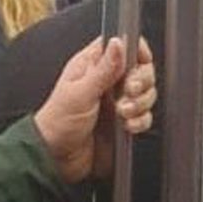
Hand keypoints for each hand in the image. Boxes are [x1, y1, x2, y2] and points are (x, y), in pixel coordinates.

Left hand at [34, 36, 156, 183]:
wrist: (57, 158)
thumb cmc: (57, 123)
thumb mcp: (80, 93)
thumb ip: (103, 69)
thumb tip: (118, 42)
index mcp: (92, 66)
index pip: (121, 44)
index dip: (135, 49)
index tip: (139, 61)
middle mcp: (107, 81)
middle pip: (140, 68)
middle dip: (141, 80)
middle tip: (128, 91)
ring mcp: (117, 101)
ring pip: (146, 92)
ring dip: (140, 102)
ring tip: (123, 112)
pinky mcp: (124, 121)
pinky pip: (144, 116)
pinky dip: (140, 120)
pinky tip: (127, 125)